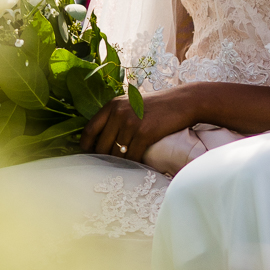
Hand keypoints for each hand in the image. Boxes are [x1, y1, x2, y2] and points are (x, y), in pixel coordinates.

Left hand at [81, 85, 195, 161]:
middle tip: (109, 166)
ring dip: (121, 163)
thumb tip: (104, 137)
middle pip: (101, 146)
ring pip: (117, 154)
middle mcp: (118, 113)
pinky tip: (137, 165)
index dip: (86, 146)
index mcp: (112, 106)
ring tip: (124, 167)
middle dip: (105, 159)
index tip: (89, 155)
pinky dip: (134, 163)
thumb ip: (116, 115)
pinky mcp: (144, 133)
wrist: (183, 102)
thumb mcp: (132, 104)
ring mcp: (131, 123)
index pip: (89, 130)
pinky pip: (132, 156)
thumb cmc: (159, 105)